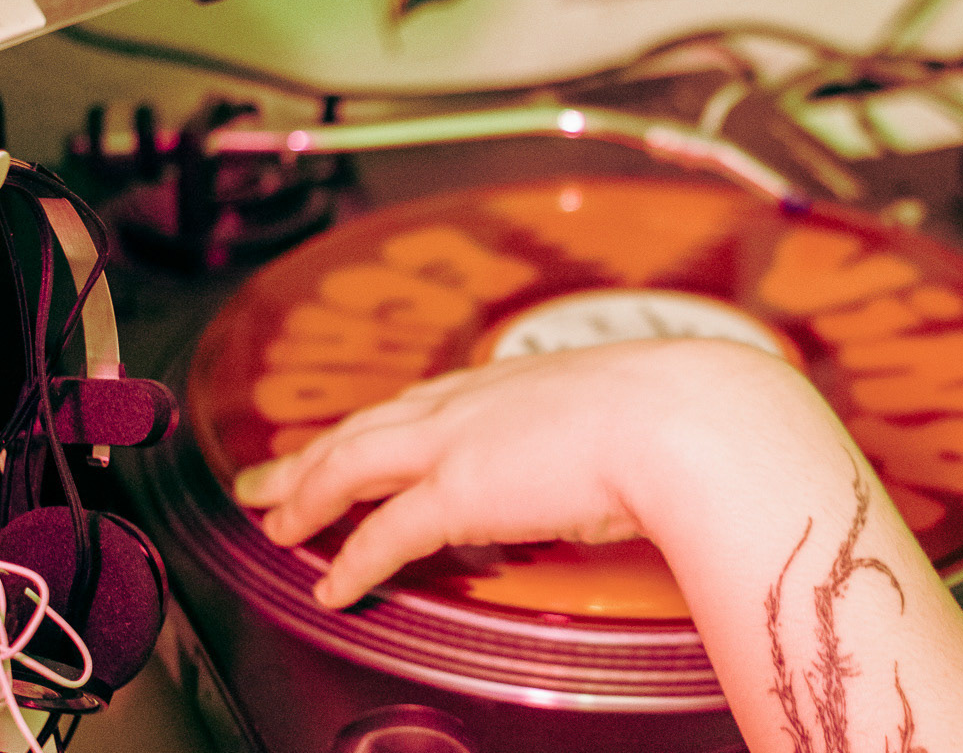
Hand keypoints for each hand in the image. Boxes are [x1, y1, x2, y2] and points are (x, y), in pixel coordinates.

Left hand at [233, 338, 815, 607]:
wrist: (687, 415)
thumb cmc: (683, 409)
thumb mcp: (636, 403)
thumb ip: (609, 424)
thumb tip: (625, 451)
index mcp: (516, 380)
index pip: (426, 400)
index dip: (382, 422)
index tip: (355, 432)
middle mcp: (474, 403)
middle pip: (368, 426)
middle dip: (312, 452)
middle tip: (270, 475)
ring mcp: (459, 443)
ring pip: (351, 464)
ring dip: (306, 495)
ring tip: (274, 524)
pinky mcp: (457, 492)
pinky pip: (381, 534)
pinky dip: (350, 561)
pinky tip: (330, 586)